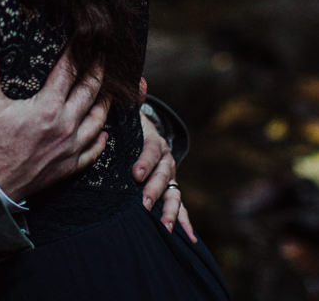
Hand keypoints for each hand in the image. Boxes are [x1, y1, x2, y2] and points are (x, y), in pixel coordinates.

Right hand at [0, 44, 108, 200]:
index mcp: (47, 107)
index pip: (69, 72)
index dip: (78, 53)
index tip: (86, 40)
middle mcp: (64, 125)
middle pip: (90, 92)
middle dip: (98, 72)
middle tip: (106, 58)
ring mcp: (69, 147)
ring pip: (97, 120)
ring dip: (105, 103)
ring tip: (110, 91)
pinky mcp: (68, 166)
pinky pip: (93, 152)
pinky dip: (101, 141)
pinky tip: (104, 133)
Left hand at [132, 78, 195, 240]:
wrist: (146, 140)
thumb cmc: (133, 130)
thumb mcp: (130, 115)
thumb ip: (133, 99)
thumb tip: (138, 79)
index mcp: (155, 143)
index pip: (151, 151)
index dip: (144, 161)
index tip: (134, 174)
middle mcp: (166, 161)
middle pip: (163, 176)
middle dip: (154, 190)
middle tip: (143, 203)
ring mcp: (170, 178)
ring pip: (173, 194)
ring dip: (169, 210)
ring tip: (164, 227)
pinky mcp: (171, 192)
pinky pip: (180, 209)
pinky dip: (184, 223)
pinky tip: (188, 239)